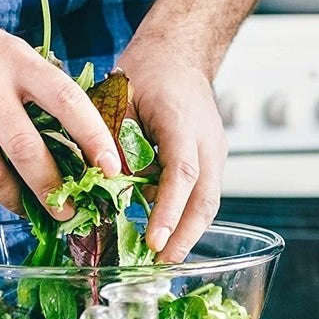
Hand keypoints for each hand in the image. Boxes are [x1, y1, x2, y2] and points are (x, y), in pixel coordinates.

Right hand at [0, 0, 120, 217]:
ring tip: (33, 210)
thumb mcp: (17, 55)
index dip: (94, 137)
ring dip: (16, 200)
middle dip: (52, 188)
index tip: (112, 168)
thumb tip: (89, 146)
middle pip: (25, 149)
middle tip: (69, 212)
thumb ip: (46, 93)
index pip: (67, 101)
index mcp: (18, 62)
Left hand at [114, 39, 226, 262]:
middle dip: (186, 235)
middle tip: (162, 264)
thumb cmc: (148, 72)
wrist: (180, 55)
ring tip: (164, 257)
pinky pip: (204, 192)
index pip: (182, 173)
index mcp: (183, 123)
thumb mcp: (119, 99)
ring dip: (189, 231)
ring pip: (209, 200)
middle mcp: (208, 141)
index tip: (155, 239)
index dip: (169, 209)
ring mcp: (215, 151)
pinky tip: (166, 231)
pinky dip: (187, 215)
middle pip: (206, 197)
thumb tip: (103, 185)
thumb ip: (113, 141)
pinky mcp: (212, 159)